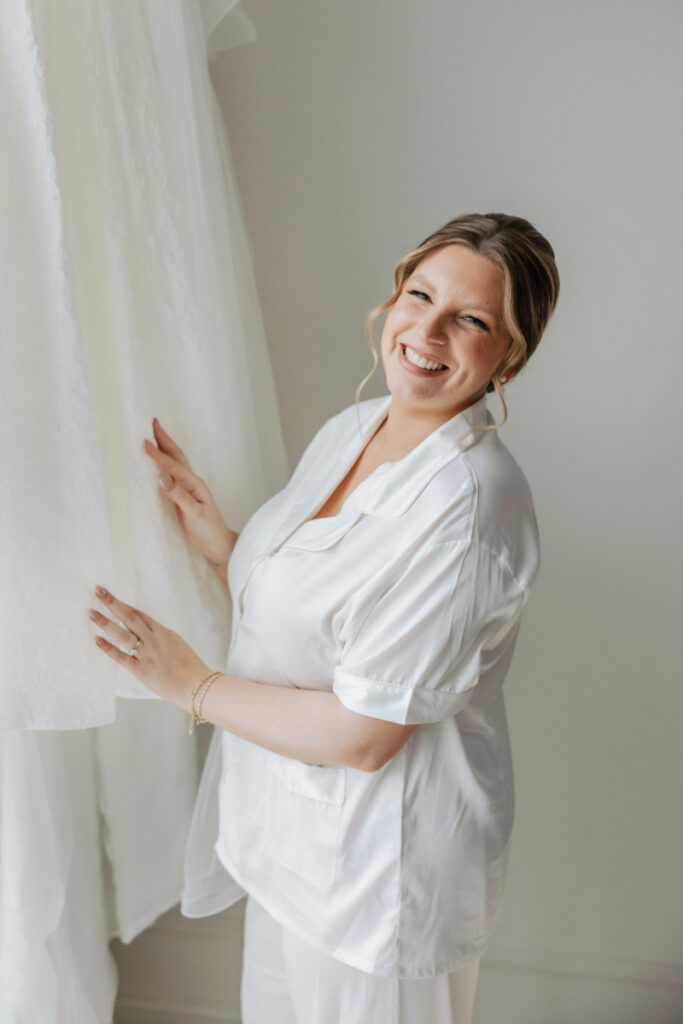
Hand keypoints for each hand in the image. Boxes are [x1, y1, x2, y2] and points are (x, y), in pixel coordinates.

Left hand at [88, 584, 213, 710]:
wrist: (198, 686)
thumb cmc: (191, 668)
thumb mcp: (178, 646)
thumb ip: (162, 639)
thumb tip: (149, 636)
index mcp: (164, 632)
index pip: (140, 614)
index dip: (124, 605)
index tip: (111, 596)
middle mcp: (154, 640)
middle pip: (129, 617)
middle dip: (113, 602)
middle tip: (98, 590)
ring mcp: (147, 654)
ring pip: (123, 634)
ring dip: (106, 622)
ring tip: (91, 612)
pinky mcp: (142, 670)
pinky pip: (122, 657)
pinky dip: (108, 648)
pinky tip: (97, 639)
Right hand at [144, 418, 236, 569]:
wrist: (218, 544)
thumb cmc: (209, 530)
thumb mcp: (194, 514)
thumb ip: (179, 497)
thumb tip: (162, 478)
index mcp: (194, 485)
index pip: (173, 466)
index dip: (159, 455)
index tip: (144, 443)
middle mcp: (192, 483)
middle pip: (177, 456)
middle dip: (165, 439)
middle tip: (153, 423)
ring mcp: (188, 489)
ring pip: (175, 463)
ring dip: (165, 448)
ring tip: (154, 435)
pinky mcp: (183, 497)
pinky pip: (172, 475)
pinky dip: (164, 464)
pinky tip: (158, 463)